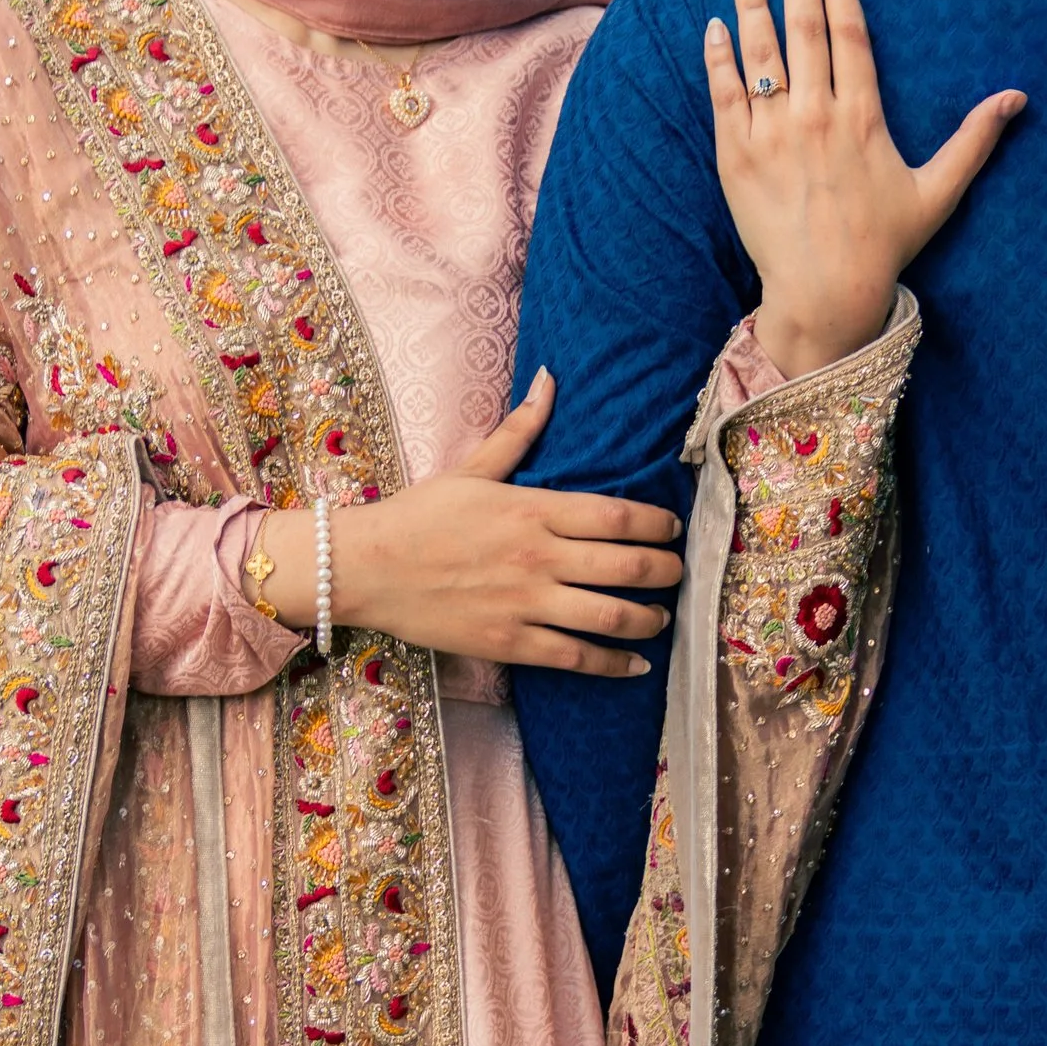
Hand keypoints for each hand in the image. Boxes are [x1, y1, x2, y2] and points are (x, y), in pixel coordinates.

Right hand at [246, 374, 681, 676]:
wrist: (368, 568)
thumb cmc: (419, 516)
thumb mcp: (472, 468)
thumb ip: (519, 430)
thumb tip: (549, 380)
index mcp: (533, 509)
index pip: (617, 515)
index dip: (657, 525)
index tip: (673, 529)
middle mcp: (538, 557)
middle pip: (627, 567)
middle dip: (666, 572)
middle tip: (678, 573)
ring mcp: (526, 603)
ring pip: (610, 616)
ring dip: (649, 619)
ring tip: (661, 619)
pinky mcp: (510, 642)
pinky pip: (576, 657)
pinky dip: (614, 664)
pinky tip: (635, 665)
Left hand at [705, 0, 1023, 379]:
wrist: (824, 292)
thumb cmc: (885, 243)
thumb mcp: (938, 192)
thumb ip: (975, 140)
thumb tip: (1018, 98)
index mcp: (863, 117)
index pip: (850, 34)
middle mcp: (816, 117)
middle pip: (804, 30)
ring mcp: (772, 135)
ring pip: (760, 54)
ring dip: (752, 4)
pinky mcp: (737, 158)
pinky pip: (724, 95)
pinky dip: (719, 57)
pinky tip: (715, 25)